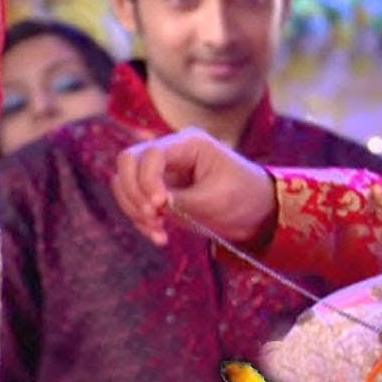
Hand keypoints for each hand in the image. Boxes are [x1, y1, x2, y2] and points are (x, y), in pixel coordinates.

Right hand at [111, 128, 275, 246]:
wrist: (257, 212)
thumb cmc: (244, 197)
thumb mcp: (216, 200)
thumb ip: (182, 200)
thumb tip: (153, 205)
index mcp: (189, 144)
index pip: (150, 154)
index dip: (148, 180)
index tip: (160, 206)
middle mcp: (171, 153)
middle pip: (128, 162)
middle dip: (134, 193)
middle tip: (154, 218)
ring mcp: (162, 172)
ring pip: (125, 183)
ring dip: (134, 209)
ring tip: (158, 232)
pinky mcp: (159, 191)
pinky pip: (135, 201)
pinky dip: (141, 220)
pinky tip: (160, 237)